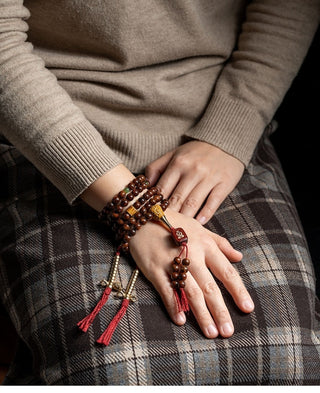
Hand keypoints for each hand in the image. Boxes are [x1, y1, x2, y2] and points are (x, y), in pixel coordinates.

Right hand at [129, 208, 253, 337]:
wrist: (142, 217)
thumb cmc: (173, 222)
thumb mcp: (199, 227)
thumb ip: (220, 242)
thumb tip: (239, 256)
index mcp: (205, 245)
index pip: (226, 271)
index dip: (238, 290)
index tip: (248, 308)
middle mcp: (192, 255)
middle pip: (210, 287)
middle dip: (220, 310)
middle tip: (228, 331)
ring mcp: (172, 262)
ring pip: (191, 292)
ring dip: (202, 314)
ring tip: (211, 332)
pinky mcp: (155, 269)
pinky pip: (167, 290)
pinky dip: (174, 306)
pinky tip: (181, 321)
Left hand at [145, 141, 244, 223]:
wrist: (226, 141)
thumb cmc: (196, 152)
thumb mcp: (174, 153)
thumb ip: (156, 168)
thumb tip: (144, 187)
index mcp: (178, 163)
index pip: (163, 189)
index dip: (155, 205)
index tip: (150, 218)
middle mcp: (192, 170)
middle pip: (176, 198)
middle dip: (169, 215)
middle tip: (162, 228)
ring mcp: (209, 177)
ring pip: (193, 202)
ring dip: (185, 218)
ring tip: (179, 230)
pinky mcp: (224, 183)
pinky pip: (213, 202)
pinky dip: (206, 214)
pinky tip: (199, 223)